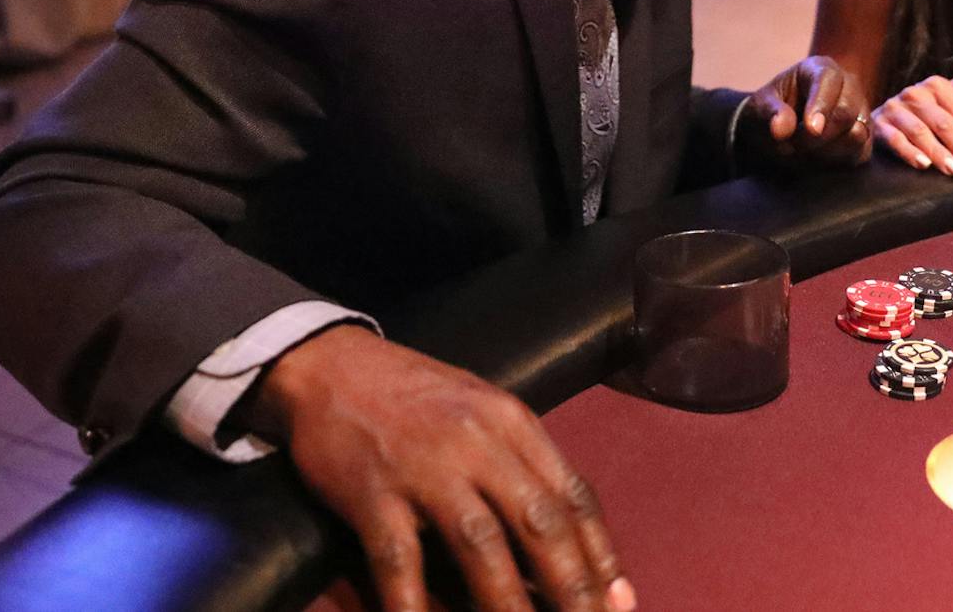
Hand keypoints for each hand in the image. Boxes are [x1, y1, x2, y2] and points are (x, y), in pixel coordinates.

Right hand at [249, 326, 631, 611]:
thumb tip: (564, 536)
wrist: (331, 365)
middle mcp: (477, 443)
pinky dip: (415, 606)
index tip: (620, 600)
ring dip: (509, 604)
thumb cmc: (416, 396)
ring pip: (480, 545)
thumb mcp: (483, 410)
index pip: (572, 493)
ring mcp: (424, 468)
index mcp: (512, 422)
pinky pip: (399, 560)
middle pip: (540, 522)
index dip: (601, 553)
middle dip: (572, 586)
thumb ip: (522, 463)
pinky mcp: (372, 493)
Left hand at [741, 55, 868, 165]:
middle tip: (793, 146)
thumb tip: (782, 129)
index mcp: (821, 69)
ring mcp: (860, 113)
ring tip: (802, 152)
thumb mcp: (759, 106)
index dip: (820, 105)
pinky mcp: (865, 139)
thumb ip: (769, 112)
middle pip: (845, 112)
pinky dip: (838, 162)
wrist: (779, 133)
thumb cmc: (770, 112)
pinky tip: (817, 160)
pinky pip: (861, 154)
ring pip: (857, 134)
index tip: (811, 129)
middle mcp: (848, 87)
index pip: (828, 80)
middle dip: (818, 136)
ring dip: (826, 151)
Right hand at [870, 60, 952, 181]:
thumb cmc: (926, 110)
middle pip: (946, 124)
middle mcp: (916, 94)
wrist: (884, 119)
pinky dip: (909, 152)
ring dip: (940, 153)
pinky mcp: (879, 125)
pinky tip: (923, 165)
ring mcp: (895, 109)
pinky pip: (895, 140)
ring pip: (921, 132)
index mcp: (938, 86)